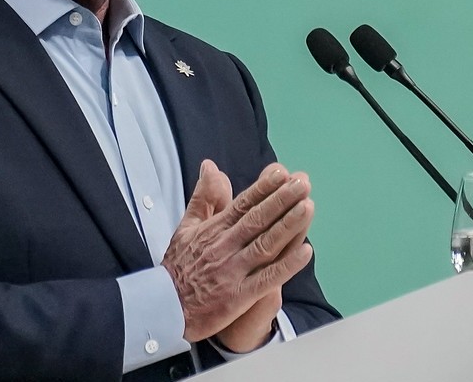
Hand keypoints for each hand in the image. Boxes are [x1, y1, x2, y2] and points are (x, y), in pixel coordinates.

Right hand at [161, 160, 313, 341]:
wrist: (165, 307)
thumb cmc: (178, 266)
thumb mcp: (186, 226)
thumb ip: (203, 197)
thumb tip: (211, 166)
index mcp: (215, 229)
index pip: (243, 204)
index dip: (264, 188)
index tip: (283, 173)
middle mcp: (225, 246)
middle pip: (258, 220)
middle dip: (282, 200)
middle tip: (303, 184)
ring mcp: (233, 271)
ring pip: (265, 245)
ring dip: (288, 226)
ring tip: (307, 207)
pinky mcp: (239, 296)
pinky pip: (267, 279)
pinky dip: (286, 265)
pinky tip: (305, 252)